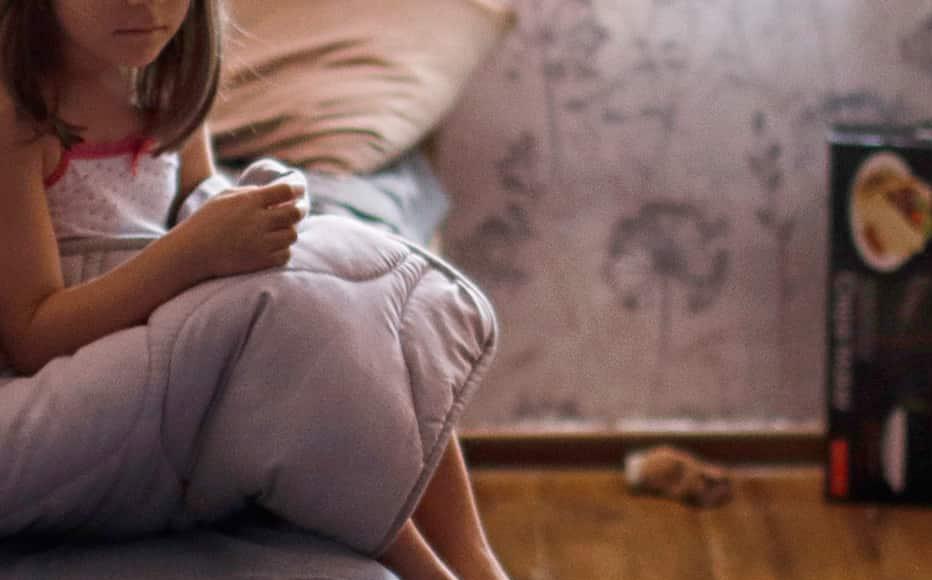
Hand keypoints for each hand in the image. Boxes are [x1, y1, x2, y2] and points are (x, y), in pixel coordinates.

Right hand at [173, 182, 305, 278]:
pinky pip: (286, 254)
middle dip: (300, 209)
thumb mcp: (224, 198)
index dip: (297, 189)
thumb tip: (276, 192)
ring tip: (282, 229)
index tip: (300, 190)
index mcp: (249, 201)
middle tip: (299, 209)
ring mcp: (261, 242)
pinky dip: (284, 250)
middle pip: (295, 212)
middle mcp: (258, 221)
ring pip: (292, 235)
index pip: (285, 191)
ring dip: (289, 231)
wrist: (192, 253)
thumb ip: (250, 192)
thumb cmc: (206, 222)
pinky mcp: (261, 261)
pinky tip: (275, 246)